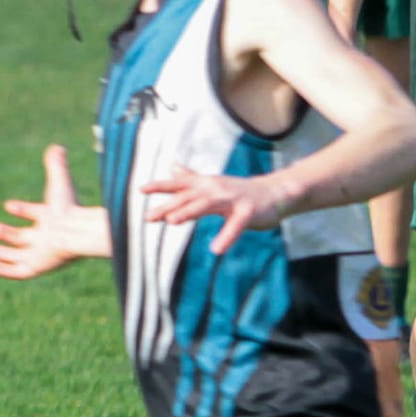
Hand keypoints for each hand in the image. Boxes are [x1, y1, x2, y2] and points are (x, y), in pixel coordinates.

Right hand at [0, 145, 89, 279]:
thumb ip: (56, 166)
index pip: (35, 215)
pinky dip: (1, 269)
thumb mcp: (58, 184)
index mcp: (51, 221)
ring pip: (18, 256)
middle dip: (6, 234)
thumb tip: (57, 146)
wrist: (75, 231)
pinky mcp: (36, 268)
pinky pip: (16, 272)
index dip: (22, 209)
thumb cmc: (68, 209)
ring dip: (2, 254)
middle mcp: (45, 239)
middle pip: (23, 238)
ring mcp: (40, 255)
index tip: (9, 205)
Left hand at [140, 166, 287, 254]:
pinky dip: (226, 237)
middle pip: (188, 197)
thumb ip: (191, 178)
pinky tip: (216, 249)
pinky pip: (235, 226)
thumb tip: (172, 167)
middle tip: (148, 217)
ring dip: (189, 212)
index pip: (179, 185)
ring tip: (172, 221)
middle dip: (168, 206)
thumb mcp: (213, 184)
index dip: (161, 186)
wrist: (275, 192)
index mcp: (206, 185)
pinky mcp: (248, 212)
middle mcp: (216, 189)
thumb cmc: (240, 191)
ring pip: (207, 205)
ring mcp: (232, 199)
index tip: (140, 189)